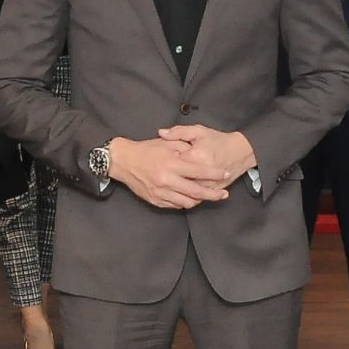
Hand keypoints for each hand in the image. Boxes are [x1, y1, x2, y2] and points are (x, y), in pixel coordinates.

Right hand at [108, 137, 224, 210]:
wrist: (123, 161)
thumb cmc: (146, 150)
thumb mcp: (166, 142)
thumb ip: (184, 146)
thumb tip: (199, 154)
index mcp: (171, 164)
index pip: (198, 172)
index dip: (214, 174)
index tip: (225, 174)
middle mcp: (166, 180)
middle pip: (196, 192)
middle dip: (213, 195)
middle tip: (224, 195)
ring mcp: (160, 193)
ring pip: (187, 203)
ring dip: (199, 200)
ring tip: (207, 196)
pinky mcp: (155, 200)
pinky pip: (175, 206)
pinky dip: (185, 202)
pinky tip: (190, 198)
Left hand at [155, 124, 257, 190]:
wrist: (240, 151)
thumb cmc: (218, 140)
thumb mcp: (198, 131)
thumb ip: (178, 132)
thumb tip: (161, 133)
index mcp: (195, 156)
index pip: (173, 163)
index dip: (164, 162)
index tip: (160, 161)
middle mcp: (202, 173)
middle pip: (178, 182)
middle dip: (168, 181)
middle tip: (161, 177)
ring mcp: (208, 183)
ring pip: (188, 193)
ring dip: (177, 192)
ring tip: (169, 186)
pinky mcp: (212, 190)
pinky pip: (197, 197)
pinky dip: (188, 197)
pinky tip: (181, 193)